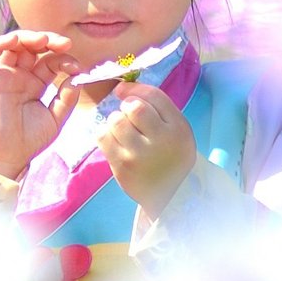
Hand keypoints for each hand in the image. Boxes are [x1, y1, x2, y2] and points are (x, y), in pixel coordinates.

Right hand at [0, 29, 80, 181]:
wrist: (7, 156)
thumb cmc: (29, 140)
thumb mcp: (55, 118)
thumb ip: (66, 97)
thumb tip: (76, 77)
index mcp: (35, 84)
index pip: (50, 61)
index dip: (64, 59)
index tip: (76, 67)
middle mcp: (20, 76)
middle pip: (32, 47)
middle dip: (49, 40)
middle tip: (64, 43)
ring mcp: (4, 76)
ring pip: (12, 45)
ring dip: (28, 37)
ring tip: (43, 39)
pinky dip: (0, 42)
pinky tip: (15, 39)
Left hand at [96, 81, 197, 218]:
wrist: (170, 193)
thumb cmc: (170, 153)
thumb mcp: (175, 128)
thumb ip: (156, 105)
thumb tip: (121, 86)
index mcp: (179, 128)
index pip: (154, 96)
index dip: (134, 89)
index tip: (124, 91)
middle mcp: (161, 141)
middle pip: (133, 107)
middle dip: (126, 107)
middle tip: (129, 117)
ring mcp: (139, 155)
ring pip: (115, 120)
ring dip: (115, 121)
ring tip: (124, 132)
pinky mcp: (121, 165)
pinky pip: (102, 136)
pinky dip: (105, 134)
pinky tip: (115, 141)